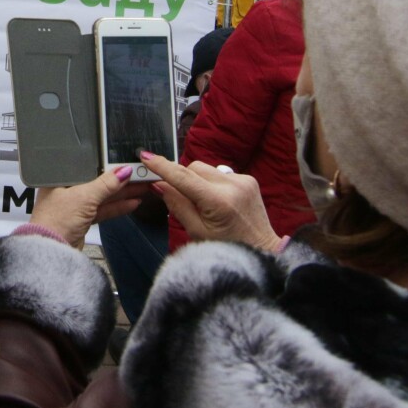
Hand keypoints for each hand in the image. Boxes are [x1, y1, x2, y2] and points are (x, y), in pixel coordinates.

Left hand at [29, 169, 148, 248]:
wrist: (51, 250)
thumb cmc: (56, 220)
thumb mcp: (84, 196)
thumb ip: (106, 183)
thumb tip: (123, 171)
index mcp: (61, 177)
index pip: (89, 166)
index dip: (109, 165)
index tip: (127, 164)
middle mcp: (67, 189)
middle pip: (98, 181)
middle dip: (119, 180)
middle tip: (140, 175)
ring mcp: (75, 205)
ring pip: (103, 196)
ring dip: (122, 193)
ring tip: (142, 187)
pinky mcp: (83, 220)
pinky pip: (103, 209)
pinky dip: (117, 207)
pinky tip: (132, 202)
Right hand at [144, 154, 281, 251]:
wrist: (262, 250)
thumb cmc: (227, 248)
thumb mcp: (196, 232)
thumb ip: (177, 205)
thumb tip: (158, 184)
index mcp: (219, 202)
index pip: (183, 177)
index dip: (162, 166)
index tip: (146, 157)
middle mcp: (233, 186)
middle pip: (194, 168)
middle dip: (182, 178)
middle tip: (180, 198)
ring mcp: (243, 180)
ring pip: (206, 169)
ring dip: (197, 181)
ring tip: (203, 204)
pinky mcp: (249, 179)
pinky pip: (220, 174)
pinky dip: (212, 184)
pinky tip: (218, 202)